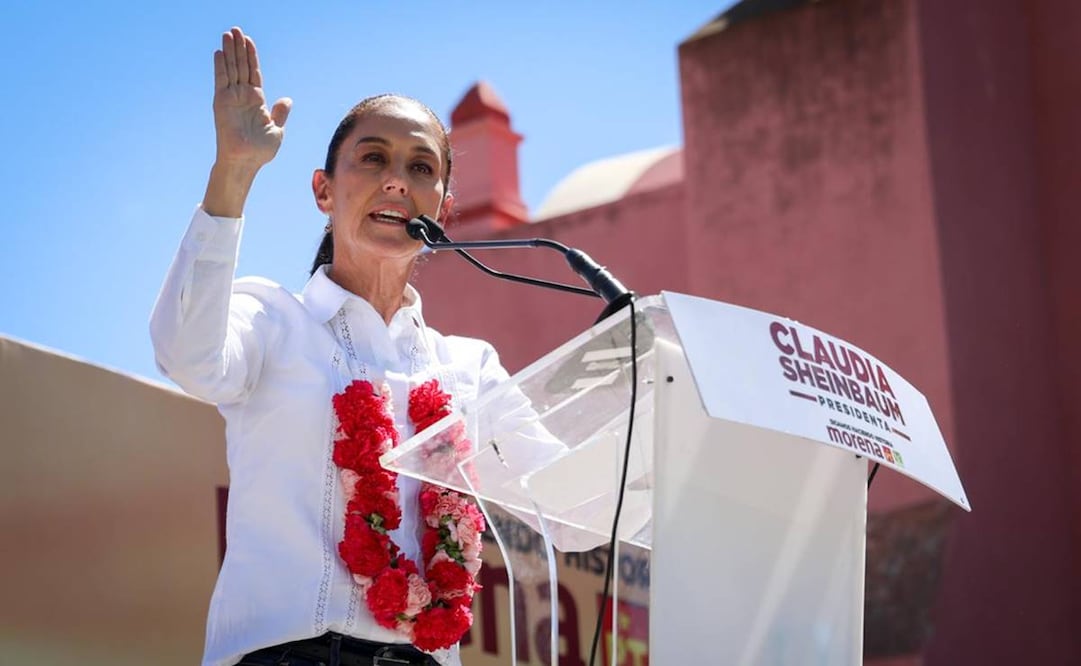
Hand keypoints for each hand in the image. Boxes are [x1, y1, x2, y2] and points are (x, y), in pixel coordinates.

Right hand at [212, 27, 290, 167]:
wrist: (246, 161)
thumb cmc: (261, 151)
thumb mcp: (276, 130)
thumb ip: (280, 113)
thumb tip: (287, 99)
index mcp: (256, 100)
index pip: (253, 72)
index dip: (251, 56)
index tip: (248, 41)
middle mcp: (242, 96)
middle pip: (241, 66)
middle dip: (239, 48)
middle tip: (236, 29)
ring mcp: (231, 98)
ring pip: (231, 69)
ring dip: (229, 51)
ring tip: (228, 34)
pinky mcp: (221, 103)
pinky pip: (221, 81)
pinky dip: (220, 67)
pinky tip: (220, 52)